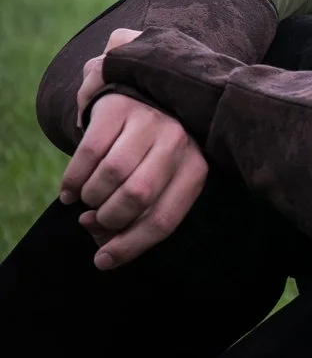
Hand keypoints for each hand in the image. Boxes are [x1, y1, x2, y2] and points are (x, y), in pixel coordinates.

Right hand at [61, 31, 207, 269]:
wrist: (146, 96)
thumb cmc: (151, 154)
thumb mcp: (160, 183)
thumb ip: (138, 216)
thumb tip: (104, 250)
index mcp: (196, 168)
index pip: (165, 218)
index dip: (130, 246)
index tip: (103, 261)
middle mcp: (178, 142)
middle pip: (137, 197)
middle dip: (108, 218)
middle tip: (94, 220)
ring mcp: (150, 121)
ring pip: (111, 175)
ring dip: (90, 198)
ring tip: (87, 200)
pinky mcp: (120, 108)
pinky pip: (88, 153)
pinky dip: (73, 179)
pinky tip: (70, 190)